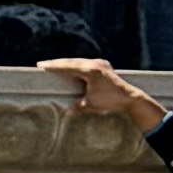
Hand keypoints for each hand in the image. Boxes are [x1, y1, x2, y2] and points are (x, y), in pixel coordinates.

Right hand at [41, 57, 157, 126]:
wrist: (131, 98)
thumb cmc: (111, 100)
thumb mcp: (91, 104)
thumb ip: (77, 106)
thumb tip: (67, 111)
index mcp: (90, 70)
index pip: (67, 66)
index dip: (53, 66)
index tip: (41, 65)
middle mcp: (95, 64)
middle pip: (72, 61)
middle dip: (57, 63)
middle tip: (44, 64)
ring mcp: (101, 64)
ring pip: (79, 61)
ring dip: (67, 64)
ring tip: (55, 65)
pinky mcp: (104, 67)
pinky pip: (86, 64)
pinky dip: (77, 66)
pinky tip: (72, 68)